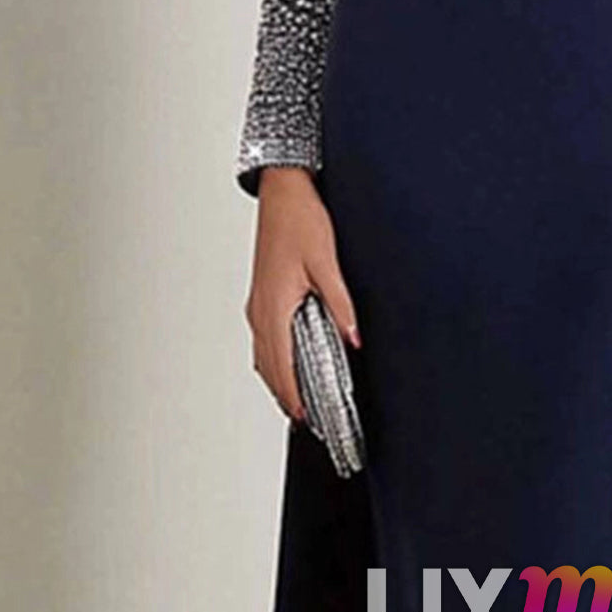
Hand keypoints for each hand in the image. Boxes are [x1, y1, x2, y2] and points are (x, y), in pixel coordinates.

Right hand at [244, 167, 361, 424]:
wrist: (282, 192)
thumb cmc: (300, 221)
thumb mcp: (326, 263)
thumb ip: (341, 303)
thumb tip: (354, 337)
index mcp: (274, 305)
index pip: (281, 364)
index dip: (292, 394)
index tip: (304, 417)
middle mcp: (260, 309)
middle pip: (267, 366)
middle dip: (284, 395)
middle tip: (304, 419)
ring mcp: (258, 303)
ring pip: (263, 354)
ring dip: (277, 379)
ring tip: (297, 400)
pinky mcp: (262, 295)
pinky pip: (264, 338)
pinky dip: (273, 359)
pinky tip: (288, 362)